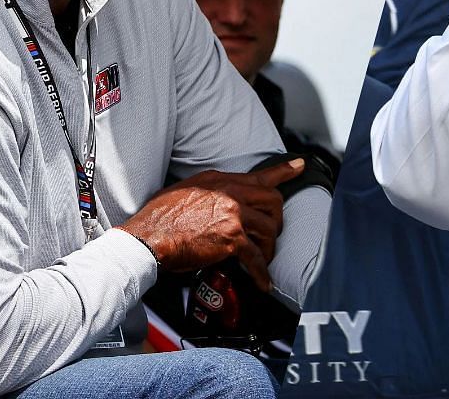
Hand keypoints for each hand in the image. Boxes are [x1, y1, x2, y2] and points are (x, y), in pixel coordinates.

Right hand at [119, 158, 304, 291]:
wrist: (148, 237)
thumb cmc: (160, 218)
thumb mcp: (186, 190)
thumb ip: (209, 191)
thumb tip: (219, 201)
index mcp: (220, 180)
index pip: (258, 175)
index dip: (283, 171)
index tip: (300, 166)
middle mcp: (230, 193)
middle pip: (273, 202)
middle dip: (277, 220)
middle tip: (272, 233)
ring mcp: (233, 215)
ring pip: (269, 228)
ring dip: (269, 247)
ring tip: (263, 259)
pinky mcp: (232, 239)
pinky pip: (256, 257)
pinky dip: (262, 273)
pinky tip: (263, 282)